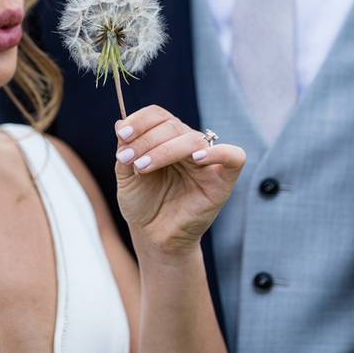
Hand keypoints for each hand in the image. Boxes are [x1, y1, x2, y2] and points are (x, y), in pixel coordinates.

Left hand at [114, 105, 245, 256]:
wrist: (154, 237)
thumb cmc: (143, 205)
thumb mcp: (126, 176)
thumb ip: (125, 150)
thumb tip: (119, 122)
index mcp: (166, 139)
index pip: (158, 115)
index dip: (140, 120)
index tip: (122, 135)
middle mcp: (187, 145)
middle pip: (173, 126)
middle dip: (147, 140)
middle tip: (129, 160)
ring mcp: (207, 161)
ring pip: (193, 140)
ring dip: (165, 150)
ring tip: (143, 167)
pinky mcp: (223, 180)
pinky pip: (234, 157)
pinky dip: (218, 153)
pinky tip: (196, 159)